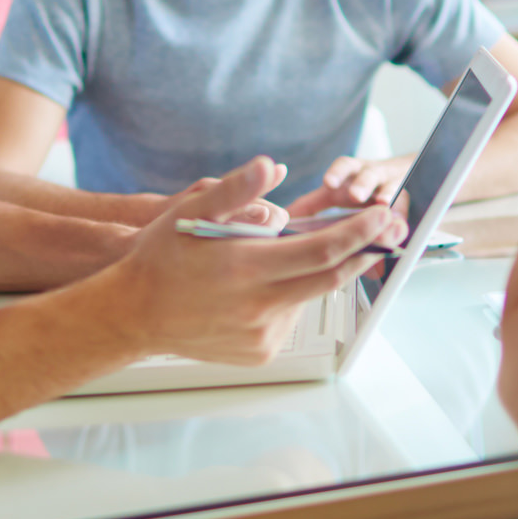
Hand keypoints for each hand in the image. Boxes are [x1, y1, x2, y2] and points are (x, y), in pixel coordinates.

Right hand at [110, 157, 406, 364]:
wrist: (135, 314)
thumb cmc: (162, 260)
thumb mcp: (191, 212)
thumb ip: (235, 191)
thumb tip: (271, 166)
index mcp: (245, 268)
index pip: (320, 250)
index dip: (357, 233)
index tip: (381, 218)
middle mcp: (258, 307)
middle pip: (329, 277)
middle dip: (359, 251)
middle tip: (381, 229)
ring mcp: (261, 335)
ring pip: (308, 296)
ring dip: (312, 273)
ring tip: (279, 257)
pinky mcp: (261, 352)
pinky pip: (290, 317)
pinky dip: (289, 297)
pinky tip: (261, 287)